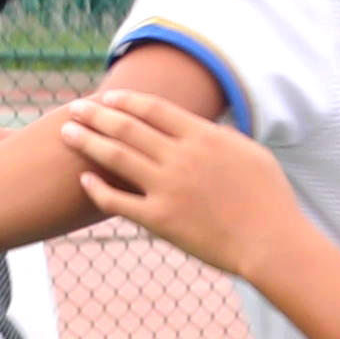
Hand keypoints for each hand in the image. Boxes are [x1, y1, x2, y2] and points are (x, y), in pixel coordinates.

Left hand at [61, 88, 298, 273]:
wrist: (272, 242)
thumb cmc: (270, 199)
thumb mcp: (252, 153)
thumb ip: (223, 136)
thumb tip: (207, 124)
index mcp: (204, 137)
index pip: (154, 109)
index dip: (126, 101)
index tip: (107, 96)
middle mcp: (181, 157)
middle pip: (127, 127)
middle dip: (96, 114)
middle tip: (74, 108)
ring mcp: (167, 188)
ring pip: (116, 157)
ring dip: (87, 142)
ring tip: (66, 132)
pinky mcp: (160, 220)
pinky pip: (118, 202)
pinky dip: (97, 189)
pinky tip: (84, 180)